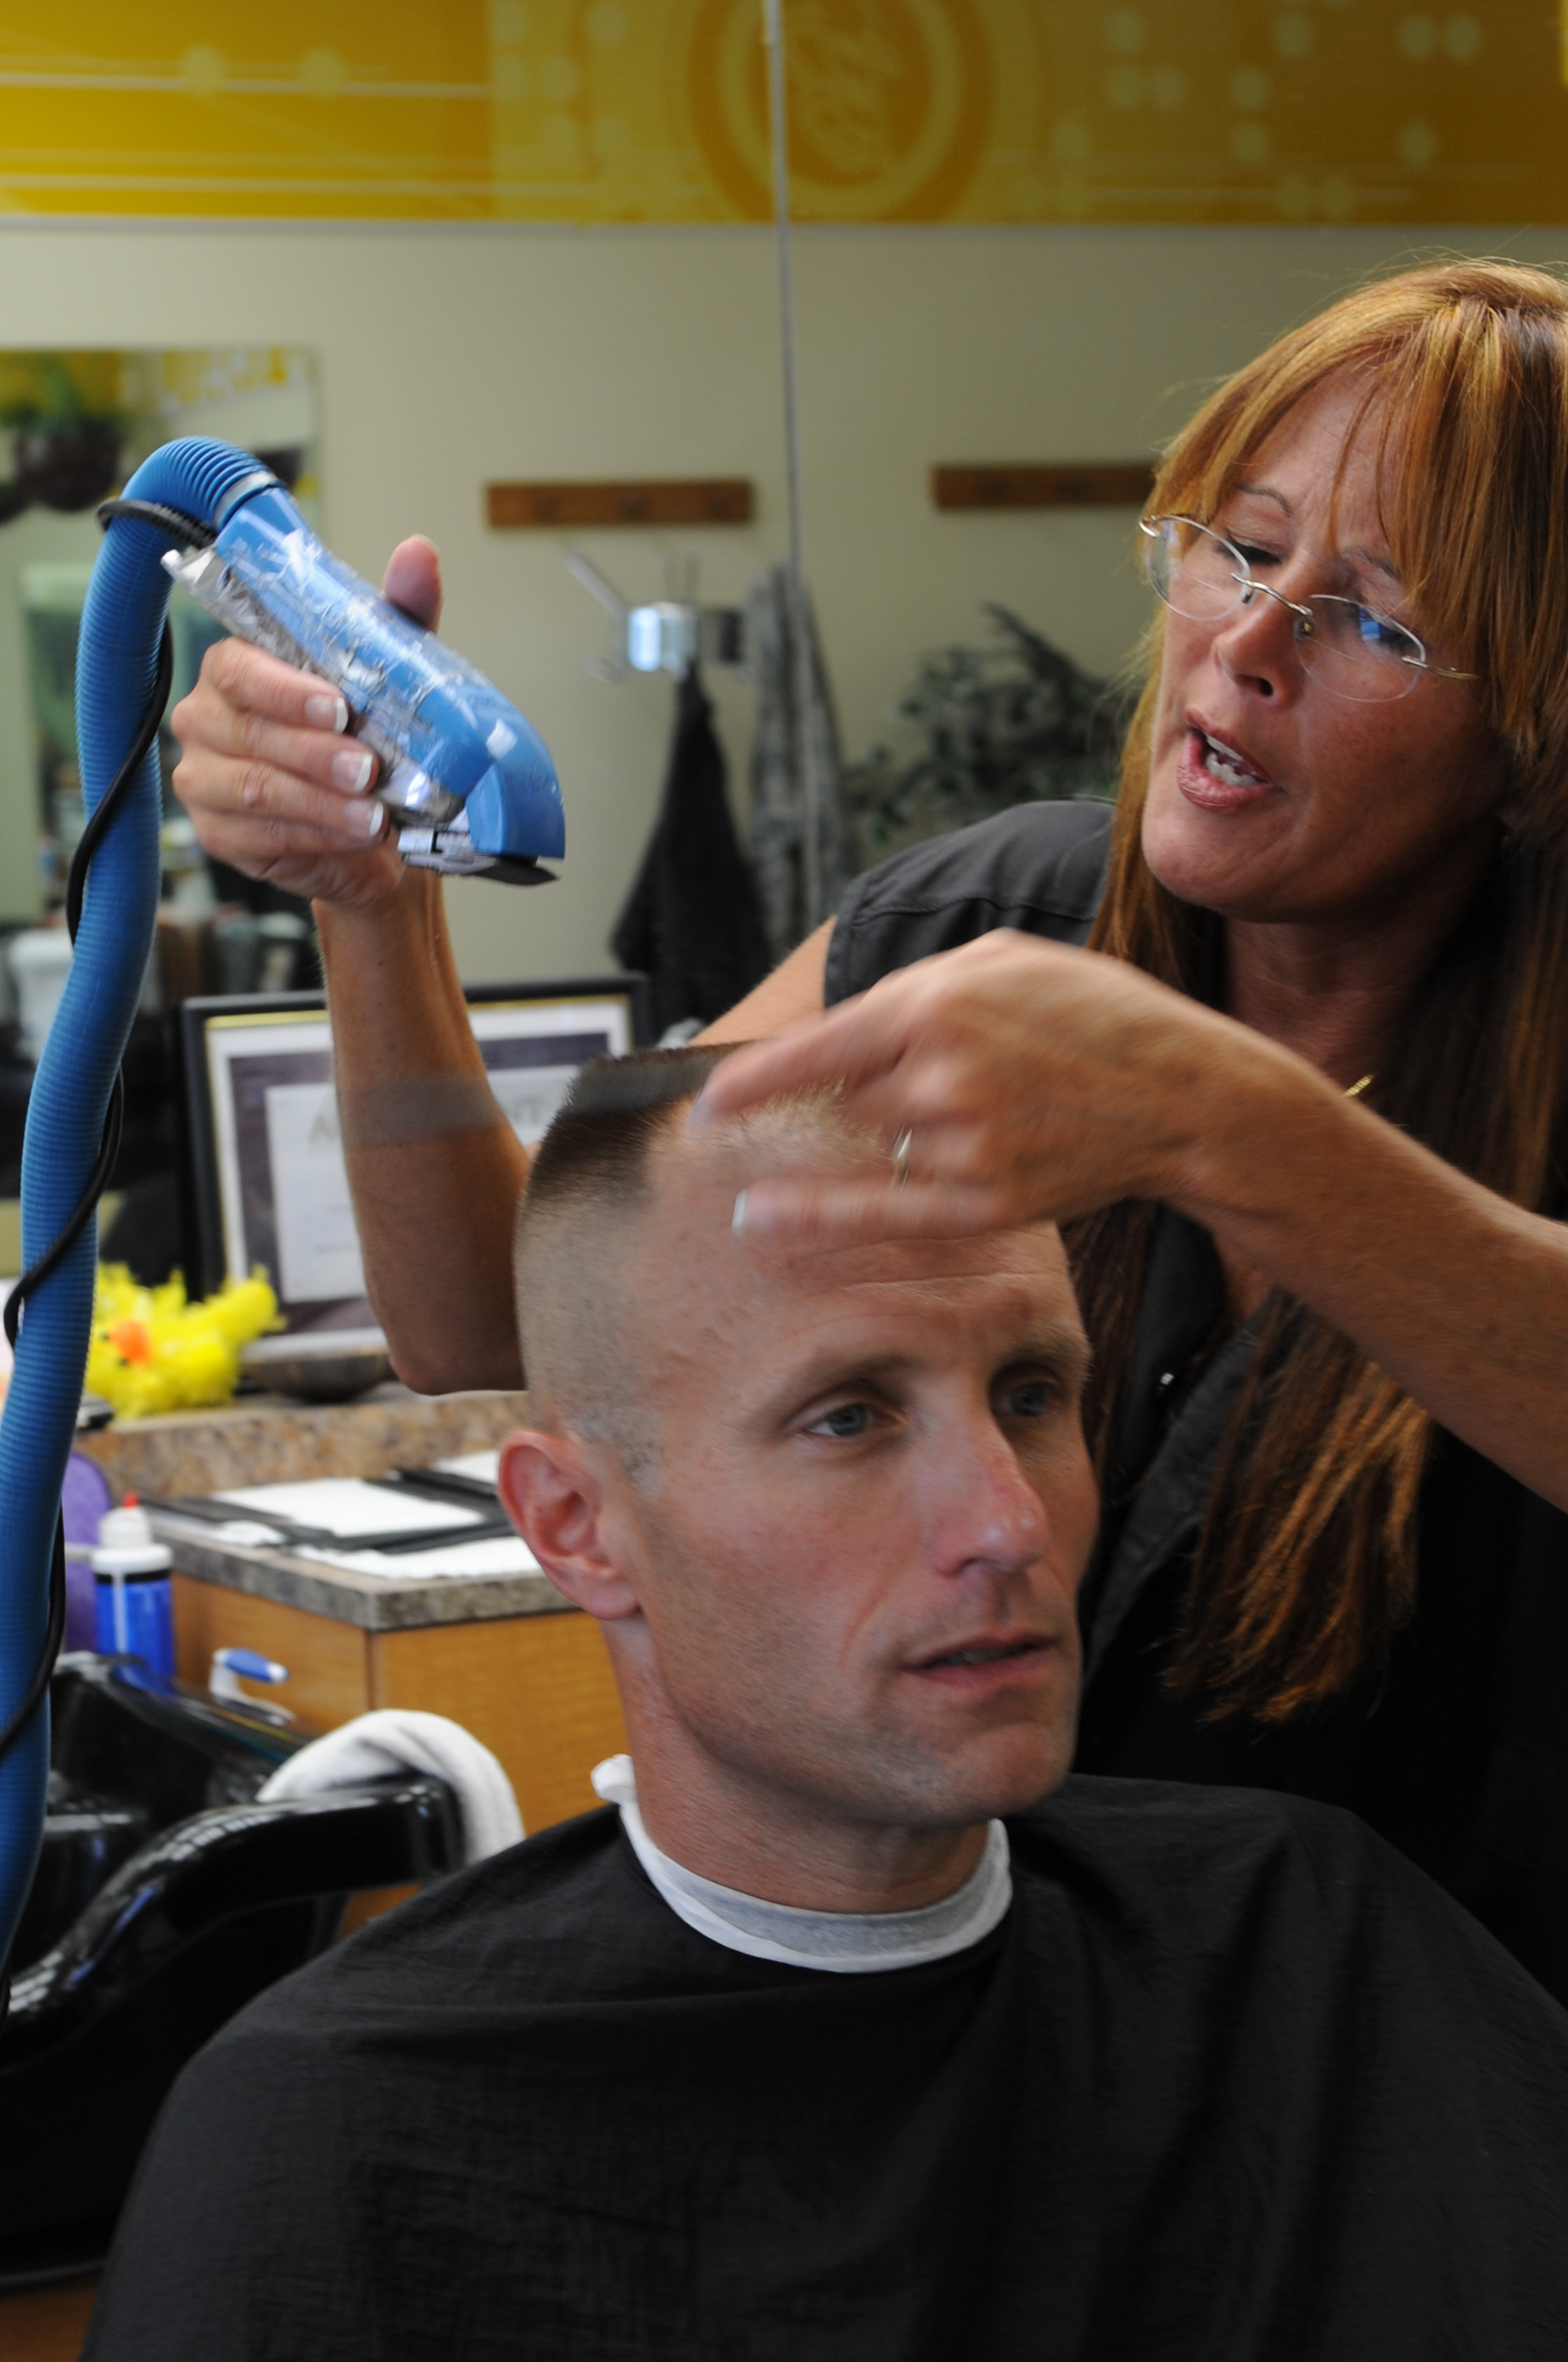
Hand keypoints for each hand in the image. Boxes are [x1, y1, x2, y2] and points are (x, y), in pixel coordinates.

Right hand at [169, 537, 442, 909]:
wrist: (373, 827)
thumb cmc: (367, 738)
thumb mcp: (389, 672)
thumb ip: (397, 613)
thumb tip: (418, 552)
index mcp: (235, 668)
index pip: (238, 669)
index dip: (285, 690)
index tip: (338, 706)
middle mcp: (206, 719)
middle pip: (249, 733)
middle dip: (316, 754)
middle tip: (368, 769)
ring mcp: (204, 779)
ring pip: (256, 790)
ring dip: (322, 803)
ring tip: (372, 813)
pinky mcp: (219, 834)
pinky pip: (261, 836)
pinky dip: (316, 837)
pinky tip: (353, 836)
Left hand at [691, 929, 1282, 1241]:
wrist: (1184, 1094)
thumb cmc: (1095, 1015)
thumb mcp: (1004, 959)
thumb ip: (915, 988)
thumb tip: (842, 1033)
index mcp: (938, 1003)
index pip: (820, 1049)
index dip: (755, 1082)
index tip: (710, 1103)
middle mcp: (940, 1075)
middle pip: (852, 1097)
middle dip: (880, 1086)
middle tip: (961, 1074)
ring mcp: (961, 1144)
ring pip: (877, 1142)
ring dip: (901, 1129)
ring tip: (989, 1106)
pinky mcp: (986, 1201)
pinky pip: (881, 1210)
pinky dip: (817, 1217)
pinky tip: (763, 1221)